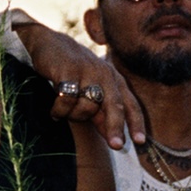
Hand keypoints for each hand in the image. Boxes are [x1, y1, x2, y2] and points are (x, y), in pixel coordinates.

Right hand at [8, 10, 146, 148]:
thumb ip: (103, 114)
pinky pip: (67, 101)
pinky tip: (55, 111)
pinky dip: (60, 110)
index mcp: (115, 81)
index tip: (140, 142)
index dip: (136, 124)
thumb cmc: (75, 72)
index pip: (130, 105)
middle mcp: (105, 75)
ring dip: (74, 116)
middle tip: (116, 146)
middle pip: (114, 106)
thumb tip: (116, 142)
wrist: (50, 45)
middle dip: (116, 127)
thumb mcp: (93, 92)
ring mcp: (87, 72)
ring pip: (86, 107)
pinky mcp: (68, 71)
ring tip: (65, 112)